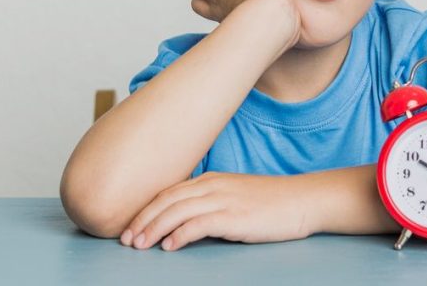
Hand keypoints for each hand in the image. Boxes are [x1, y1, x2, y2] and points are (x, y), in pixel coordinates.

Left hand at [120, 172, 311, 250]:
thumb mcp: (234, 196)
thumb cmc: (270, 202)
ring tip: (139, 245)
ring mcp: (223, 199)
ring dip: (154, 228)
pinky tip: (169, 247)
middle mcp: (212, 185)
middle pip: (167, 199)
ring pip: (177, 211)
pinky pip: (199, 224)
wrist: (301, 200)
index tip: (130, 226)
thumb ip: (210, 203)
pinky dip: (180, 234)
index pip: (169, 192)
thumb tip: (185, 222)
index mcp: (210, 179)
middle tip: (125, 239)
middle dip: (142, 219)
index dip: (146, 209)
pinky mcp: (234, 216)